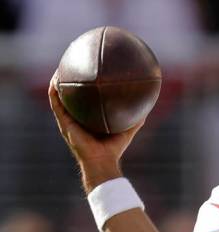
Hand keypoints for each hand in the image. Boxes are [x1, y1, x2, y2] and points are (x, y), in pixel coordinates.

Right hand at [48, 71, 144, 191]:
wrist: (101, 161)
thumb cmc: (114, 149)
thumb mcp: (127, 129)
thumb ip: (136, 119)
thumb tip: (148, 106)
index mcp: (88, 121)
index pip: (85, 103)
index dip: (85, 90)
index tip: (88, 75)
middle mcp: (76, 119)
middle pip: (70, 98)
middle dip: (70, 84)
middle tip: (73, 68)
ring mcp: (68, 121)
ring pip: (59, 98)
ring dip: (58, 84)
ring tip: (61, 69)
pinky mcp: (63, 123)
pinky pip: (56, 104)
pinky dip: (54, 92)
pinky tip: (56, 80)